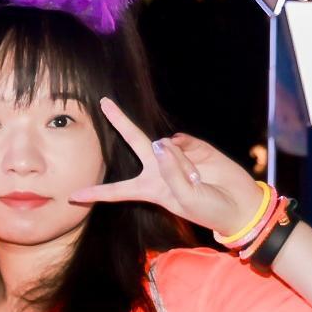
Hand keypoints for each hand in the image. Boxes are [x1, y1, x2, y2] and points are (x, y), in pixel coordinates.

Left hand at [69, 98, 264, 239]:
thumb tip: (160, 143)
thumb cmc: (209, 209)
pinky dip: (190, 153)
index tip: (72, 197)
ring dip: (178, 163)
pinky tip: (201, 167)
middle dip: (119, 121)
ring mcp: (175, 156)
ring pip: (164, 146)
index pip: (117, 191)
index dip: (95, 193)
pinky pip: (183, 142)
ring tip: (195, 180)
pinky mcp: (194, 147)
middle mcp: (157, 170)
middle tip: (103, 102)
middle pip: (133, 142)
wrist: (238, 204)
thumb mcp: (186, 199)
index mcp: (149, 189)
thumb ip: (171, 172)